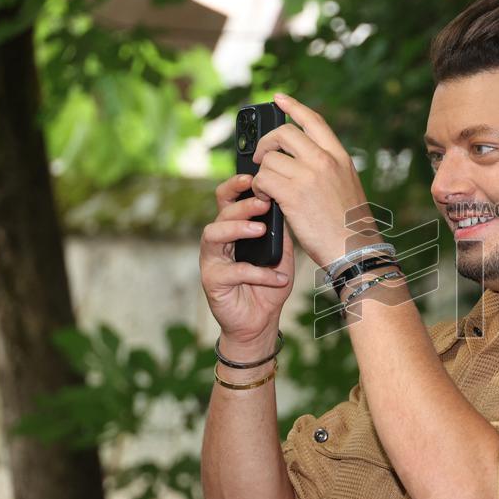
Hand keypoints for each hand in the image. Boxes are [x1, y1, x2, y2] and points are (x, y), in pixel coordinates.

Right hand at [199, 174, 294, 348]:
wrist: (261, 321)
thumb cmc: (270, 285)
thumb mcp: (281, 254)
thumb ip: (279, 232)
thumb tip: (286, 204)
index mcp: (233, 230)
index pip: (227, 200)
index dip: (235, 186)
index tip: (252, 177)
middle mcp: (219, 242)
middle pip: (221, 213)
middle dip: (241, 205)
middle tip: (262, 202)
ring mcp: (212, 261)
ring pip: (213, 235)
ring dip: (237, 229)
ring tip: (259, 230)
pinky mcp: (212, 281)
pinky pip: (233, 272)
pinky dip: (258, 273)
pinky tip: (277, 277)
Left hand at [248, 93, 383, 267]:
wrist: (355, 250)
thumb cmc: (349, 226)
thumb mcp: (346, 186)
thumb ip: (325, 168)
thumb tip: (295, 161)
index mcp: (339, 157)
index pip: (314, 120)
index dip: (293, 106)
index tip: (278, 99)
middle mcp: (324, 161)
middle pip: (284, 134)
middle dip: (266, 144)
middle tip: (261, 158)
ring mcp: (308, 176)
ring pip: (269, 159)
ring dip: (262, 174)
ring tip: (267, 191)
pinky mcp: (293, 194)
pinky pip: (263, 179)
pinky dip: (258, 189)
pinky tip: (266, 200)